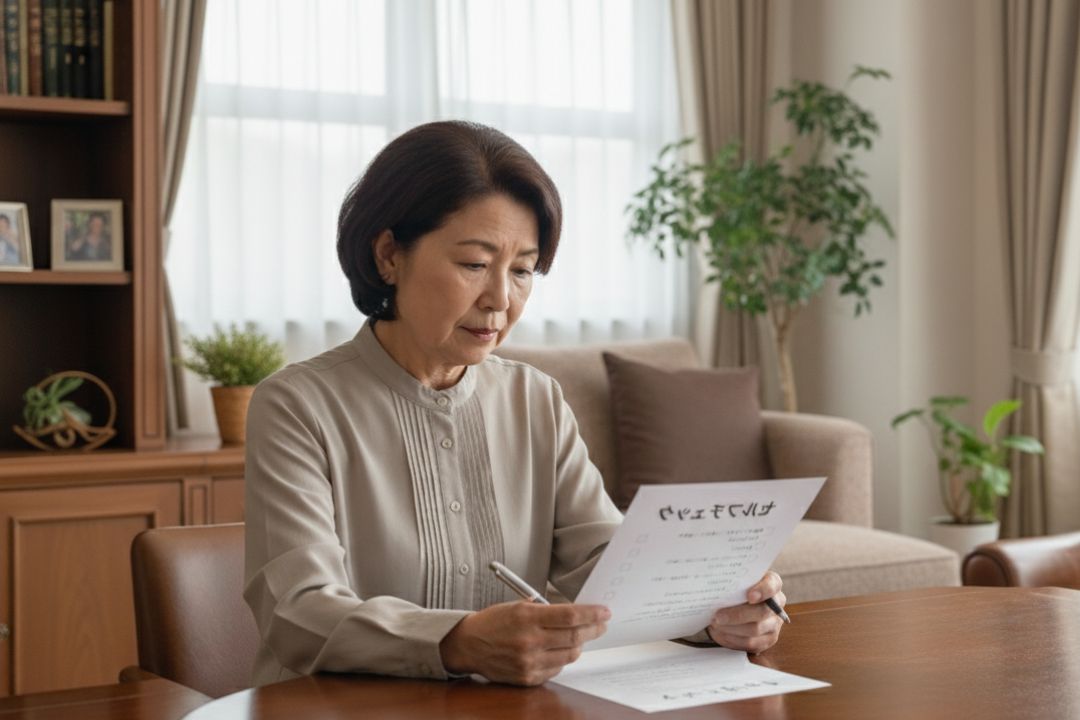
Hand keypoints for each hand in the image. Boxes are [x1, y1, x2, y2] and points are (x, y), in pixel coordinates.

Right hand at [440, 601, 609, 685]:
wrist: (469, 645)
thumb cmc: (494, 622)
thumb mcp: (519, 606)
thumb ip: (547, 610)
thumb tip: (577, 614)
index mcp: (527, 618)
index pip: (570, 616)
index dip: (592, 614)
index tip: (604, 611)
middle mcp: (529, 641)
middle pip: (574, 636)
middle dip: (593, 629)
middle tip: (601, 624)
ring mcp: (529, 662)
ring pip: (569, 655)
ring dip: (579, 645)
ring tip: (580, 636)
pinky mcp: (528, 678)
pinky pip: (557, 669)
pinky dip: (562, 658)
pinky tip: (559, 650)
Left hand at [706, 571, 784, 653]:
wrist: (736, 605)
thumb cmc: (736, 589)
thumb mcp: (735, 580)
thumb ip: (732, 581)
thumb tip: (716, 585)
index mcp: (772, 584)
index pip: (773, 585)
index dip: (763, 591)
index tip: (750, 596)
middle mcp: (777, 605)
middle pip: (762, 612)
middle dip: (738, 615)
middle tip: (718, 616)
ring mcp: (774, 624)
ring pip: (755, 629)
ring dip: (731, 628)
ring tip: (715, 624)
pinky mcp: (767, 640)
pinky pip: (750, 643)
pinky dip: (732, 638)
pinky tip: (720, 632)